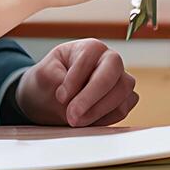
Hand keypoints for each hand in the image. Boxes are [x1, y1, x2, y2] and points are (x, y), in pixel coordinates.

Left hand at [14, 39, 138, 126]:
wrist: (51, 95)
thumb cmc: (49, 80)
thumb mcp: (44, 75)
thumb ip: (56, 83)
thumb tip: (70, 99)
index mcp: (91, 48)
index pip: (89, 59)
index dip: (75, 80)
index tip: (60, 97)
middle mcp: (111, 61)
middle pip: (111, 75)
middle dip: (91, 98)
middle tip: (72, 116)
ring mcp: (121, 79)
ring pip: (121, 95)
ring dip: (96, 112)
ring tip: (75, 120)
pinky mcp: (125, 99)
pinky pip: (122, 110)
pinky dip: (105, 119)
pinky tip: (87, 120)